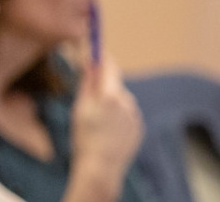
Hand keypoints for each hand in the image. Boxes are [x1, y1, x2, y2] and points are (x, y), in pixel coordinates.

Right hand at [69, 55, 141, 174]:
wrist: (100, 167)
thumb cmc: (85, 138)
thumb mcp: (80, 108)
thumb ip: (87, 83)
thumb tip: (91, 62)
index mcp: (110, 94)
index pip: (109, 66)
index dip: (103, 58)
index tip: (97, 52)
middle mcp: (127, 101)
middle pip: (114, 85)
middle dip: (103, 88)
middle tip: (89, 103)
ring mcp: (134, 115)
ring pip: (121, 101)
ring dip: (111, 106)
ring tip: (98, 126)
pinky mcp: (138, 128)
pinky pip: (127, 116)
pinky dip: (118, 119)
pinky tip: (108, 134)